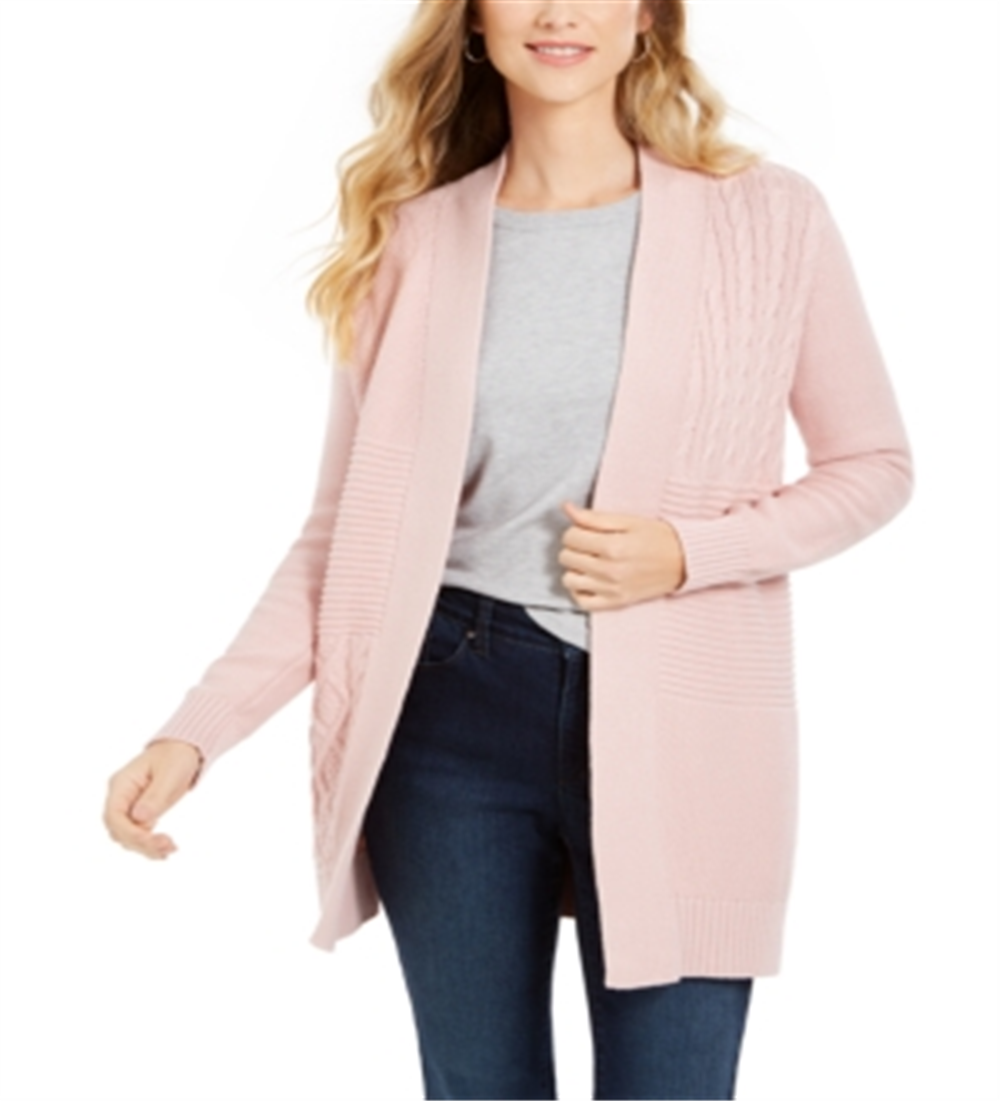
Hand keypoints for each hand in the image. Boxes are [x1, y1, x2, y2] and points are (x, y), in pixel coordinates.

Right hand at [103, 740, 202, 859]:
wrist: (184, 749)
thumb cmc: (176, 756)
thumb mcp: (170, 774)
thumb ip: (155, 796)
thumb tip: (139, 818)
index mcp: (122, 784)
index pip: (114, 816)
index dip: (130, 832)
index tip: (151, 840)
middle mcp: (120, 797)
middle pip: (119, 830)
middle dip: (140, 842)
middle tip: (168, 847)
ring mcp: (129, 806)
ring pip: (127, 836)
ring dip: (146, 847)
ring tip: (171, 849)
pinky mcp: (139, 813)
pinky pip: (138, 834)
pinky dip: (150, 844)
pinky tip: (166, 848)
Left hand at [558, 500, 686, 610]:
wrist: (685, 561)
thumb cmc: (659, 537)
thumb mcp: (628, 521)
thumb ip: (594, 517)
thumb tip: (566, 508)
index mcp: (612, 546)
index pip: (570, 537)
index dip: (575, 530)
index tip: (587, 530)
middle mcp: (609, 571)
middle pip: (566, 557)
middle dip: (574, 547)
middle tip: (589, 544)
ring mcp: (611, 590)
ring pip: (569, 580)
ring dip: (574, 568)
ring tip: (589, 561)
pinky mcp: (615, 603)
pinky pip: (581, 602)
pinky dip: (580, 590)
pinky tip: (589, 579)